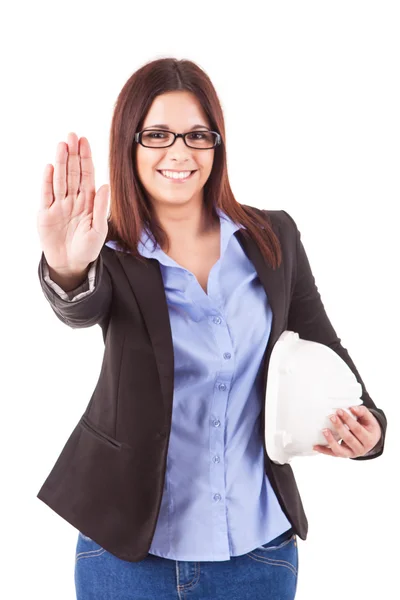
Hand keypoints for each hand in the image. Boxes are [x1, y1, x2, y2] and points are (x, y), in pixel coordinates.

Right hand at [37, 132, 108, 272]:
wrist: (71, 264)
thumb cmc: (88, 248)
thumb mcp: (99, 229)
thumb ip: (101, 208)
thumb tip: (105, 185)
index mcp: (88, 201)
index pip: (86, 175)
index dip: (85, 158)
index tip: (85, 141)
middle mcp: (73, 199)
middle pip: (72, 172)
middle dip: (72, 154)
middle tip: (72, 135)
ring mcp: (58, 205)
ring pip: (59, 179)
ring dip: (60, 162)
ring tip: (61, 145)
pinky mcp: (45, 213)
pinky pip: (46, 194)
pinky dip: (47, 181)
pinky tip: (49, 167)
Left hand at [313, 405, 381, 457]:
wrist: (371, 439)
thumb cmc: (368, 426)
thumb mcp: (369, 418)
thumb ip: (362, 412)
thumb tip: (352, 408)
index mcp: (369, 439)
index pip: (357, 429)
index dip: (348, 420)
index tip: (339, 411)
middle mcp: (361, 449)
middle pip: (348, 439)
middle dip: (339, 427)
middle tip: (331, 417)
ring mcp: (352, 454)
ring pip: (340, 450)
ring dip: (331, 440)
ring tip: (324, 430)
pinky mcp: (344, 455)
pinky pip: (332, 454)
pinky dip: (323, 451)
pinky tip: (315, 446)